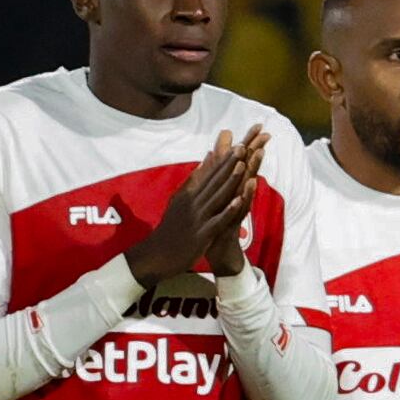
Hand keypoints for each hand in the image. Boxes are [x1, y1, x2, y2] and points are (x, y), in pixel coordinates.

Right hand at [128, 129, 265, 285]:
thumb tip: (204, 162)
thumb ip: (192, 182)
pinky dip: (228, 210)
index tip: (238, 144)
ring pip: (217, 196)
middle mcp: (193, 203)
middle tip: (243, 146)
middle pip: (214, 181)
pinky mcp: (201, 235)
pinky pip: (217, 220)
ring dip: (230, 181)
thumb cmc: (170, 229)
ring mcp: (197, 218)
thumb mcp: (178, 201)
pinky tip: (240, 201)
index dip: (225, 160)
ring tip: (243, 165)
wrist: (156, 255)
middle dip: (229, 164)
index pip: (209, 175)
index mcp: (189, 195)